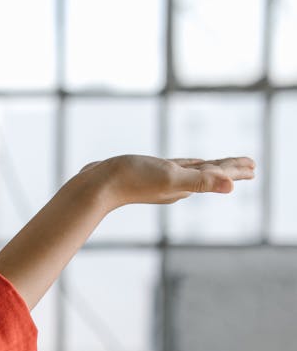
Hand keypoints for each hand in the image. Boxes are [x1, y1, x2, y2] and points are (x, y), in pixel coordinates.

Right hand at [81, 155, 256, 208]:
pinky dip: (183, 165)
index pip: (217, 175)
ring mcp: (160, 179)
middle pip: (208, 174)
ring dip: (208, 168)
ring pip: (191, 171)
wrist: (96, 187)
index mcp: (184, 185)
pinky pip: (171, 168)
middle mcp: (175, 184)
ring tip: (217, 166)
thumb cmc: (132, 180)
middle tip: (248, 166)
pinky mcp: (144, 172)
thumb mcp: (171, 177)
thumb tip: (232, 187)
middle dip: (228, 170)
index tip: (253, 166)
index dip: (235, 170)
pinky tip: (180, 164)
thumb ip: (202, 181)